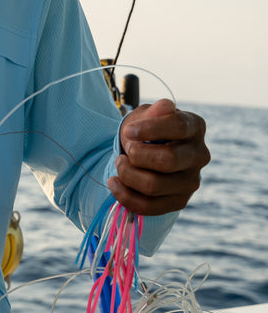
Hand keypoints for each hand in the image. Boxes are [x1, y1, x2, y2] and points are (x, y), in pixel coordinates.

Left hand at [107, 98, 209, 215]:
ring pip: (154, 185)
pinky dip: (125, 195)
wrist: (143, 152)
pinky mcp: (179, 201)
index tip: (128, 131)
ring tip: (119, 163)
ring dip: (127, 174)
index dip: (150, 129)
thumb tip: (165, 106)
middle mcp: (199, 155)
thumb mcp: (145, 115)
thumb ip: (153, 112)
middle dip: (136, 155)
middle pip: (168, 160)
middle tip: (126, 149)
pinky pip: (149, 206)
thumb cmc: (145, 130)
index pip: (178, 126)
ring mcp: (191, 181)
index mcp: (195, 126)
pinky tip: (113, 182)